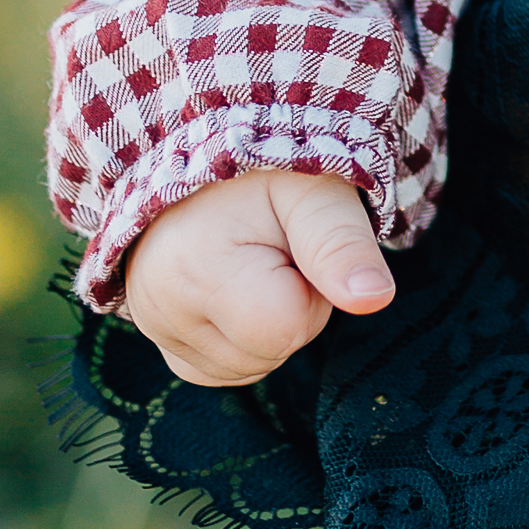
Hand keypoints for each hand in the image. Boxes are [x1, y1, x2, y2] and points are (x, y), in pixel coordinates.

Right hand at [121, 169, 395, 385]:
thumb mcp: (314, 191)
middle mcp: (157, 308)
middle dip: (292, 306)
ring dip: (270, 323)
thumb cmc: (268, 172)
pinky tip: (238, 291)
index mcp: (193, 268)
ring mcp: (153, 328)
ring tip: (253, 262)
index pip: (287, 328)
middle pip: (271, 351)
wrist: (209, 159)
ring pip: (251, 365)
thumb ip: (343, 244)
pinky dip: (245, 340)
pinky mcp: (162, 340)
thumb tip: (375, 300)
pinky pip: (226, 370)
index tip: (291, 244)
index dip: (309, 290)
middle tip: (272, 249)